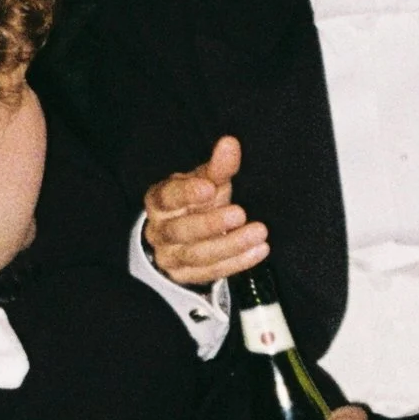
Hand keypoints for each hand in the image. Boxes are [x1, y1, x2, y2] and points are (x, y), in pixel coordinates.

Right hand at [143, 135, 267, 290]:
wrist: (185, 237)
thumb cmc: (196, 203)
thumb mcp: (206, 182)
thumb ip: (218, 167)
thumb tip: (230, 143)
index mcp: (159, 201)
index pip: (167, 197)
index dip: (186, 193)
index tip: (209, 187)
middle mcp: (160, 231)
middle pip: (181, 230)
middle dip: (211, 223)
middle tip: (240, 213)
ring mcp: (170, 257)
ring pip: (197, 255)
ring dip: (230, 245)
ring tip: (258, 233)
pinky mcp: (185, 277)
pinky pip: (211, 273)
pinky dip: (237, 262)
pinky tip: (259, 251)